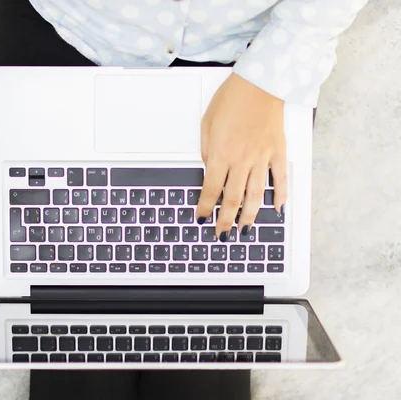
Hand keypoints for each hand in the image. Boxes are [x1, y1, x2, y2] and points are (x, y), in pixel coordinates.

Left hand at [195, 72, 285, 240]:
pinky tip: (277, 209)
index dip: (205, 207)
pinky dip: (280, 195)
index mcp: (221, 153)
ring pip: (256, 194)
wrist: (260, 81)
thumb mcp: (207, 124)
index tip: (201, 219)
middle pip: (233, 198)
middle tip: (222, 234)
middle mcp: (242, 160)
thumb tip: (210, 170)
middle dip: (225, 220)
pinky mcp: (278, 151)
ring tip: (244, 230)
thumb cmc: (231, 99)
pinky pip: (280, 178)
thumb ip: (207, 151)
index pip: (211, 189)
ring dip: (249, 215)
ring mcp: (263, 157)